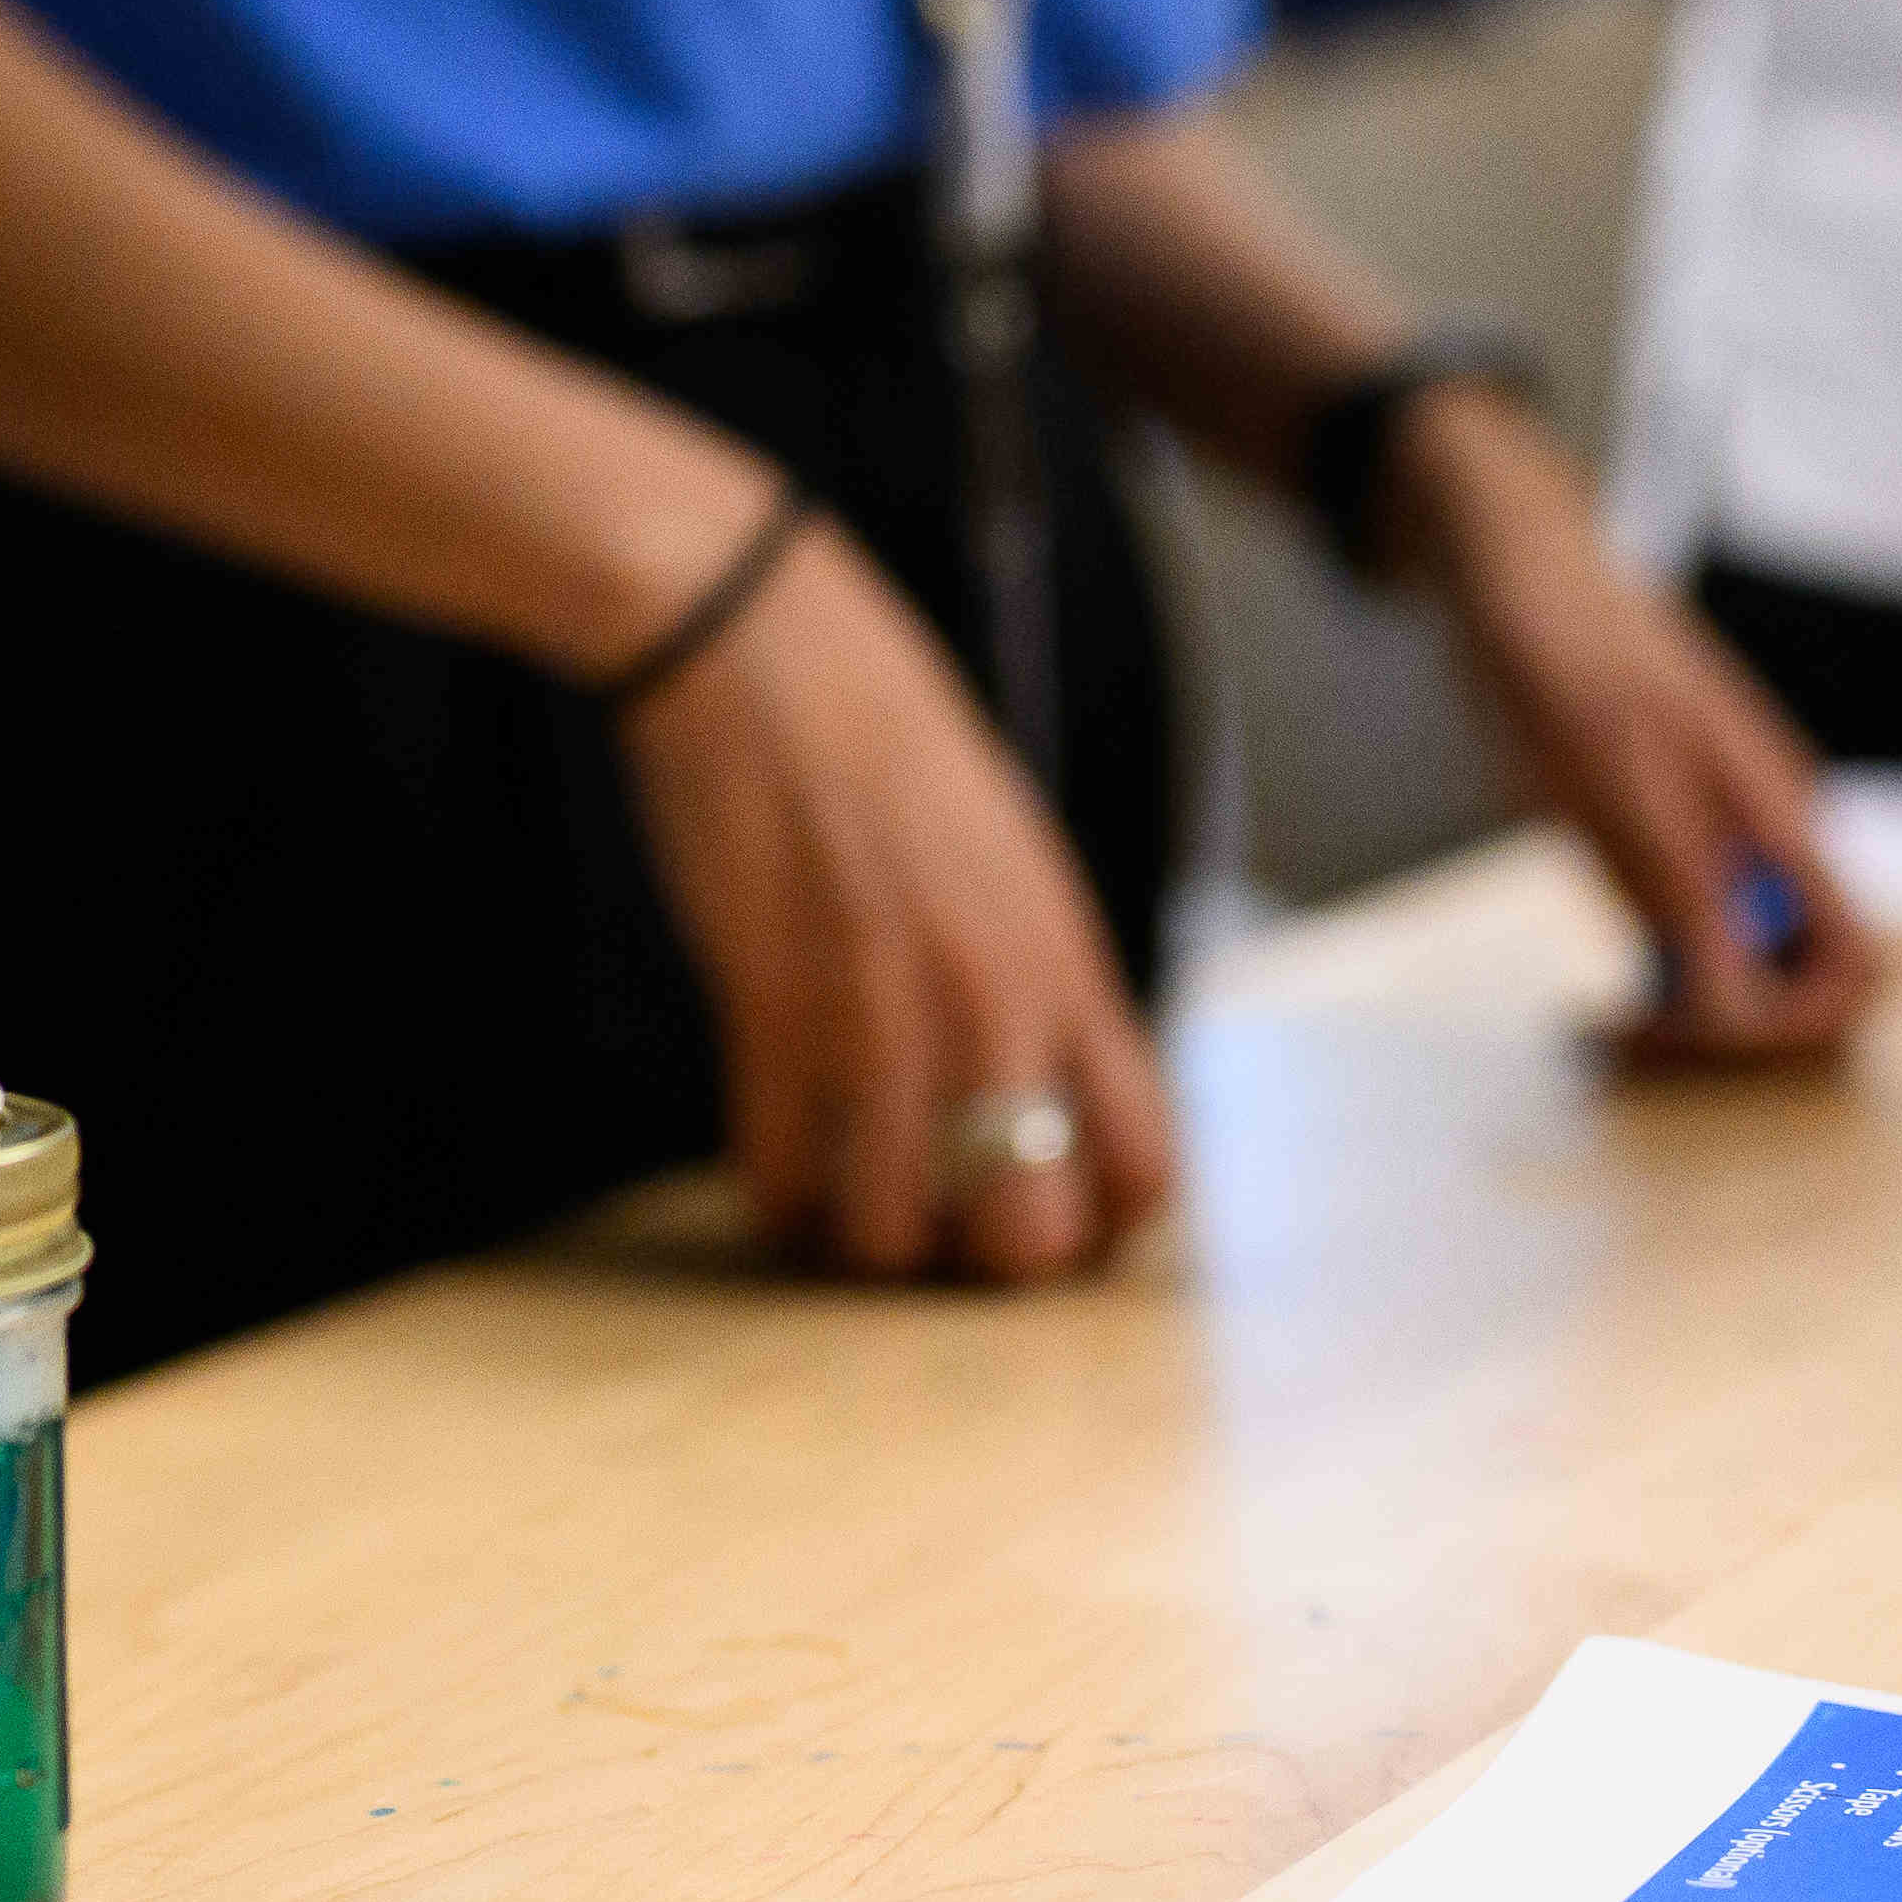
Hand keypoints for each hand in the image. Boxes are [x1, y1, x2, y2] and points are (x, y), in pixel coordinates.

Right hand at [609, 512, 1172, 1288]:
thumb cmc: (884, 732)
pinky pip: (780, 1170)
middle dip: (981, 1259)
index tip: (1040, 1205)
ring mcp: (883, 1009)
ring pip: (894, 1229)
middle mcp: (996, 1001)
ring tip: (843, 1200)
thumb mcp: (1011, 852)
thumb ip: (1040, 969)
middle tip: (939, 1219)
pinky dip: (775, 1191)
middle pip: (1028, 1234)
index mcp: (1069, 958)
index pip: (1143, 1163)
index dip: (1097, 1221)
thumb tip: (1046, 1081)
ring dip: (864, 1236)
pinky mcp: (772, 1004)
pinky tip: (773, 1162)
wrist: (758, 642)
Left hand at [1384, 394, 1874, 1070]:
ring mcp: (1734, 840)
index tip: (1672, 1033)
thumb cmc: (1554, 650)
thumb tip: (1734, 1008)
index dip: (1787, 1029)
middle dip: (1734, 1041)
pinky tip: (1593, 997)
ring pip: (1756, 979)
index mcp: (1779, 815)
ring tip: (1592, 1028)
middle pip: (1816, 989)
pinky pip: (1708, 951)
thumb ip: (1671, 880)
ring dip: (1692, 1025)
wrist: (1518, 573)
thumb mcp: (1597, 766)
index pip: (1858, 966)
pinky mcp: (1686, 844)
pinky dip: (1666, 990)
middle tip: (1619, 1041)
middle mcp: (1775, 836)